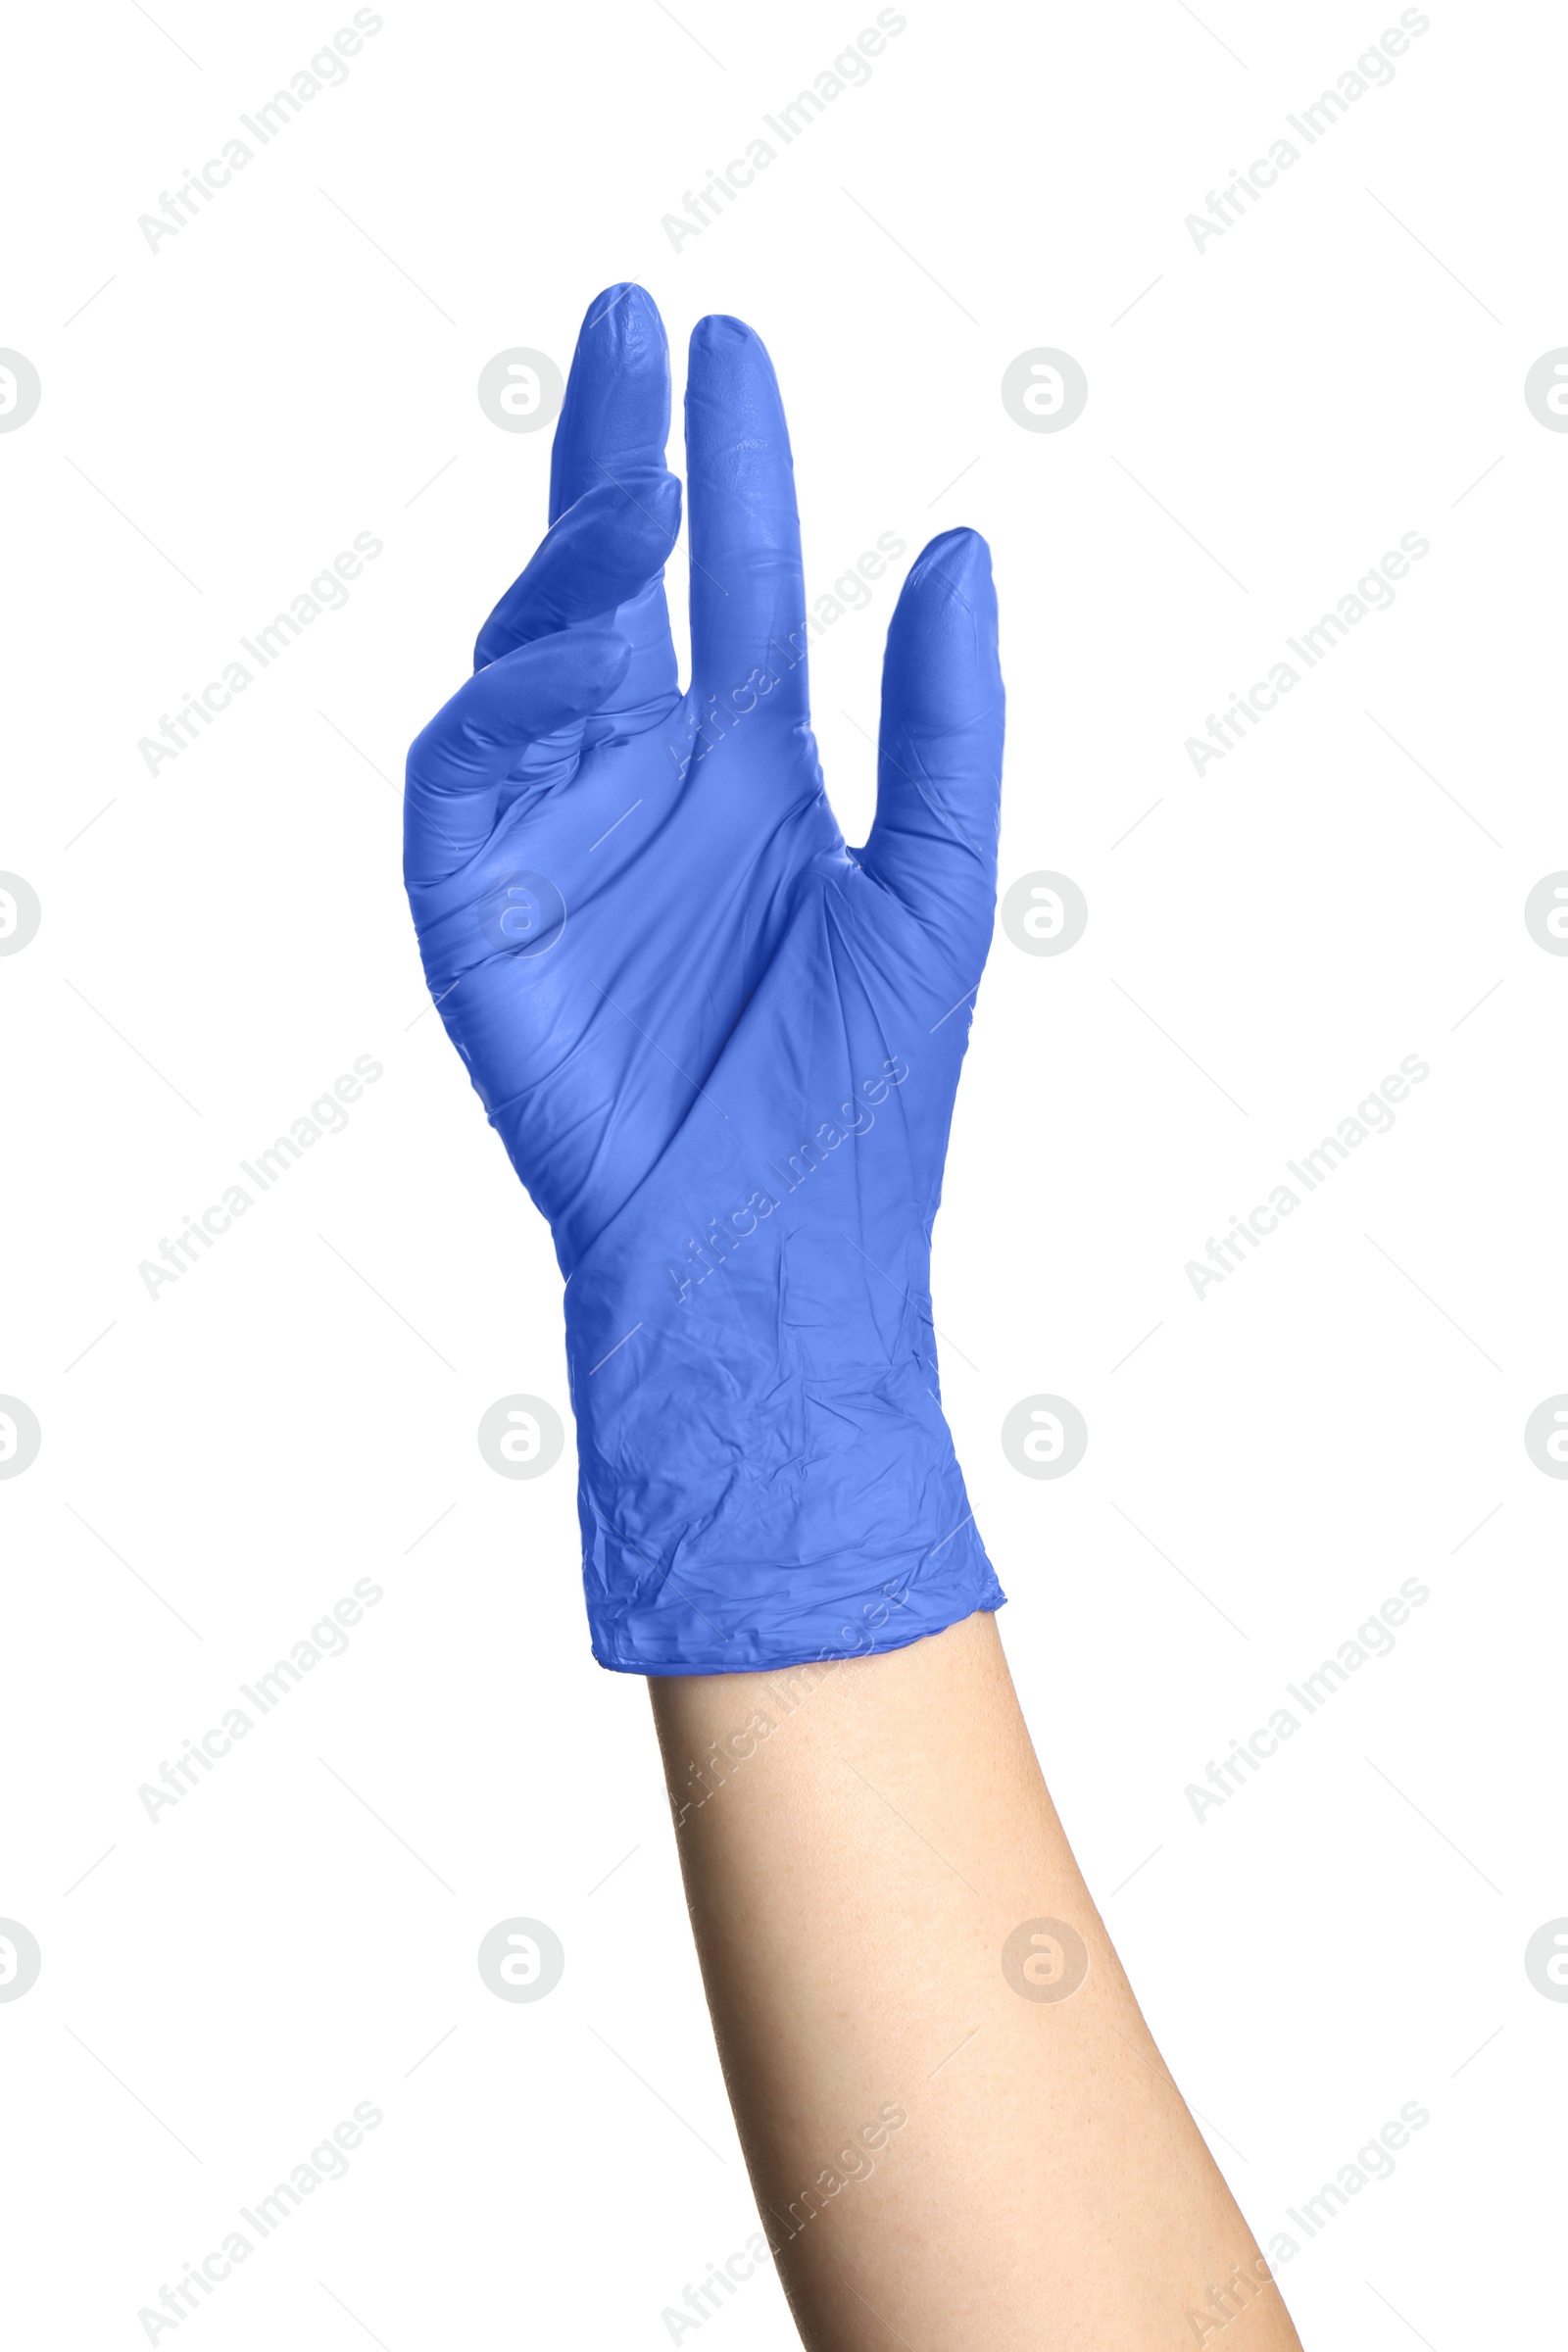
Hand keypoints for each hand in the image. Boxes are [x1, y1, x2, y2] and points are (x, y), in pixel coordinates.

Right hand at [404, 284, 1006, 1673]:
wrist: (768, 1259)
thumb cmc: (863, 1103)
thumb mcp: (936, 886)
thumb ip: (946, 721)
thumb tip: (965, 545)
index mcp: (754, 779)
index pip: (733, 591)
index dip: (733, 468)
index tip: (727, 345)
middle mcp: (647, 788)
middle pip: (613, 587)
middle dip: (614, 455)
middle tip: (630, 324)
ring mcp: (556, 838)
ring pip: (532, 656)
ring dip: (574, 565)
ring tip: (640, 492)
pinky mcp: (473, 903)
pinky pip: (466, 764)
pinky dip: (514, 694)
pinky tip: (590, 649)